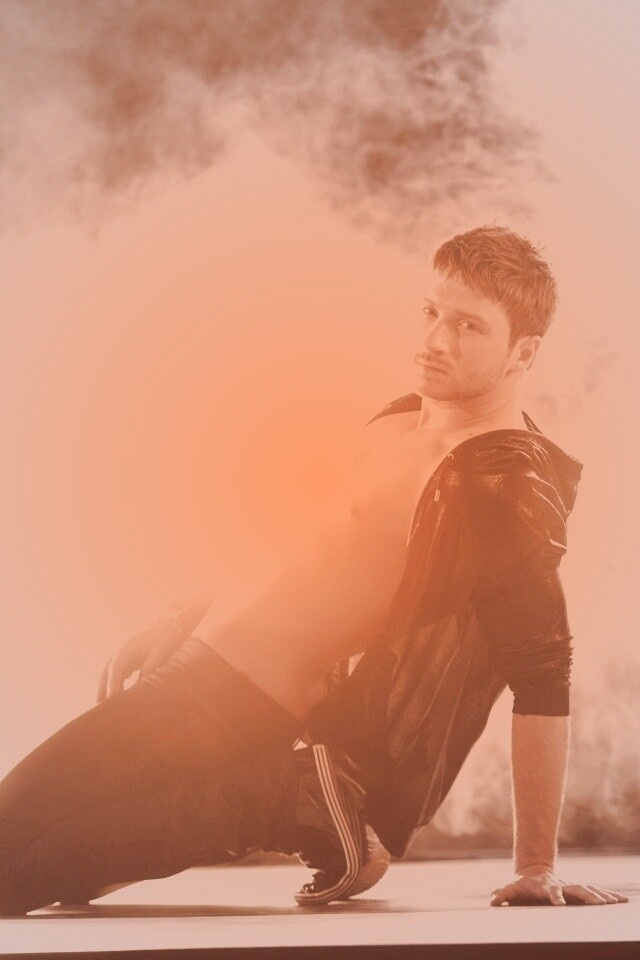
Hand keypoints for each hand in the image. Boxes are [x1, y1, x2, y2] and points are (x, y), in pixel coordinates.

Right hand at [97, 618, 182, 701]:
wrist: (167, 626)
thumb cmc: (163, 638)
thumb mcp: (159, 654)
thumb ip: (149, 669)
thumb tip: (140, 687)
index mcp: (126, 648)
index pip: (115, 669)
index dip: (111, 684)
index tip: (111, 698)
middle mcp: (121, 651)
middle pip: (107, 671)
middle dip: (103, 687)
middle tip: (99, 704)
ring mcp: (123, 655)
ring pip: (112, 673)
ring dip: (109, 686)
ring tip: (108, 703)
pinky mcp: (129, 658)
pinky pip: (120, 673)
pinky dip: (117, 683)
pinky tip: (119, 695)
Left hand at [491, 866, 628, 905]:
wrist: (535, 872)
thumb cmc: (523, 886)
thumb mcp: (512, 889)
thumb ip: (502, 894)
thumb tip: (491, 900)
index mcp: (547, 887)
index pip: (551, 892)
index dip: (555, 896)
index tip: (558, 903)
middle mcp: (563, 885)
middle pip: (577, 889)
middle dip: (588, 896)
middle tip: (600, 904)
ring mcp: (572, 887)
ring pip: (590, 890)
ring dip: (602, 896)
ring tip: (615, 903)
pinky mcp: (580, 890)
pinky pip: (597, 894)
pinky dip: (610, 896)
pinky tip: (623, 901)